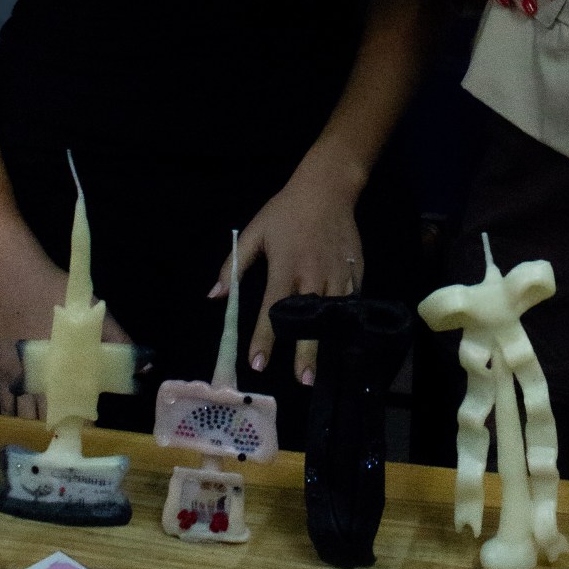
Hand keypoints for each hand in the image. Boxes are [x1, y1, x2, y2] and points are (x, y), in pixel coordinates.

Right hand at [0, 220, 132, 418]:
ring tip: (56, 431)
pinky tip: (28, 425)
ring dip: (41, 426)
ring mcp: (16, 378)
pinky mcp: (2, 373)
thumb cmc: (53, 292)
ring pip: (27, 417)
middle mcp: (36, 378)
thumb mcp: (89, 310)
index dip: (84, 418)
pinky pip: (6, 407)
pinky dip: (17, 419)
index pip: (74, 405)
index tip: (93, 424)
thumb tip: (145, 366)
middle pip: (49, 417)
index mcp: (61, 365)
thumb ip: (116, 339)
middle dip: (63, 425)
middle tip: (75, 429)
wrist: (12, 277)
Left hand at [209, 160, 362, 385]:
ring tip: (322, 370)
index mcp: (285, 268)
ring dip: (327, 343)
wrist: (328, 189)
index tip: (256, 363)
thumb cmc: (286, 211)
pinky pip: (350, 302)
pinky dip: (345, 322)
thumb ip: (233, 266)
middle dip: (305, 352)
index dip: (263, 338)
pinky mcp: (354, 271)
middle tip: (302, 380)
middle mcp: (312, 276)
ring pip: (332, 316)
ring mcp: (337, 274)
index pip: (271, 310)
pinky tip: (342, 340)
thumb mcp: (254, 232)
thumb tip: (214, 296)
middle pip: (307, 321)